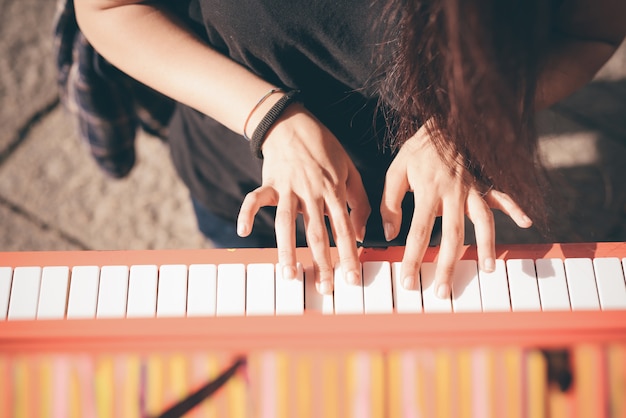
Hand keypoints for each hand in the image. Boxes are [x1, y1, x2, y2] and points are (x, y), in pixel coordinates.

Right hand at [237, 103, 370, 293]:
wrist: (293, 123)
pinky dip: (246, 213)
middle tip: (325, 288)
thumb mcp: (349, 170)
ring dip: (287, 250)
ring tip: (289, 275)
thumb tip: (359, 234)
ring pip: (286, 223)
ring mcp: (288, 188)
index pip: (343, 228)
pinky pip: (255, 199)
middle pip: (316, 232)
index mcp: (332, 190)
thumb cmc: (324, 148)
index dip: (347, 254)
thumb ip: (358, 201)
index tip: (351, 277)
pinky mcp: (269, 183)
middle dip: (322, 262)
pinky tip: (243, 232)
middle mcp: (311, 192)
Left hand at [380, 123, 531, 298]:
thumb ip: (391, 202)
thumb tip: (391, 234)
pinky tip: (526, 223)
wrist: (445, 121)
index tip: (408, 281)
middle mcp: (453, 193)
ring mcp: (472, 188)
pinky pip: (502, 196)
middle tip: (443, 291)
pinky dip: (515, 208)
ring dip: (485, 246)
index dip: (412, 259)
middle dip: (448, 266)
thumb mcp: (397, 171)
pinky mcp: (485, 182)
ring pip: (483, 221)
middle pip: (452, 235)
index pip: (418, 232)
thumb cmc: (419, 149)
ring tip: (486, 269)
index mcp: (428, 191)